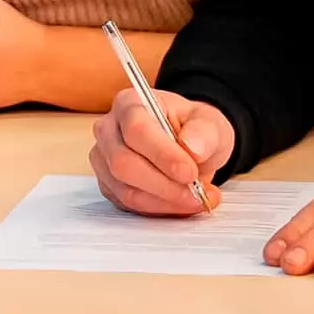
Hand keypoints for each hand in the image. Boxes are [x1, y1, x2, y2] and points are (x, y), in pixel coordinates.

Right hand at [90, 88, 233, 217]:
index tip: (189, 172)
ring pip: (126, 190)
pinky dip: (159, 209)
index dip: (162, 155)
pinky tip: (181, 204)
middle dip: (164, 185)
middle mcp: (109, 130)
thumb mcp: (209, 122)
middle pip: (123, 163)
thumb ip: (204, 131)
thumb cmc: (192, 129)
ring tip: (196, 199)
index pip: (136, 130)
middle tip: (196, 193)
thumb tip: (193, 147)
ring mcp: (104, 160)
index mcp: (130, 104)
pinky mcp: (109, 185)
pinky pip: (129, 205)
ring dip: (165, 201)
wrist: (188, 145)